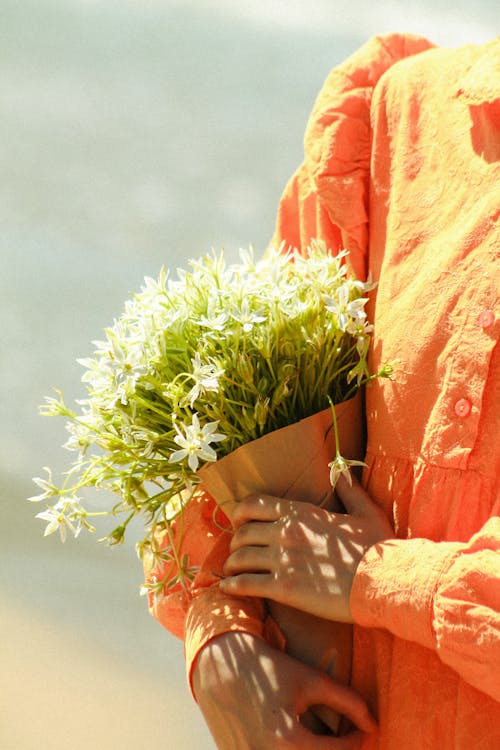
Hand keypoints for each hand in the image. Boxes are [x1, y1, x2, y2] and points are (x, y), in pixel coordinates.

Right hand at [192, 631, 376, 749]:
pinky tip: (298, 742)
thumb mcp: (310, 679)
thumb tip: (373, 724)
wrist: (221, 668)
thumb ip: (347, 700)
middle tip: (344, 739)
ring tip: (321, 740)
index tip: (362, 729)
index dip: (357, 741)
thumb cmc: (270, 669)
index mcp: (290, 742)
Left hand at [220, 475, 393, 622]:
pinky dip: (232, 587)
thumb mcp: (366, 513)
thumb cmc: (379, 550)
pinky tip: (229, 590)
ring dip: (231, 566)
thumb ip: (350, 490)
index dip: (239, 513)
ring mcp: (284, 559)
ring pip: (240, 558)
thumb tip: (341, 469)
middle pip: (242, 532)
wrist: (385, 582)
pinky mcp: (285, 588)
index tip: (238, 522)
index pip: (254, 504)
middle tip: (237, 552)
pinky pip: (246, 585)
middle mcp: (287, 531)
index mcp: (302, 513)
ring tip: (231, 573)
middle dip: (235, 543)